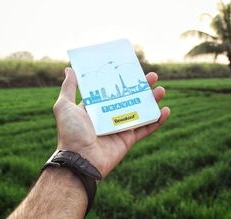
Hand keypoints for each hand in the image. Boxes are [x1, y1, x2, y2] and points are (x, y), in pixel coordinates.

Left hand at [53, 67, 169, 176]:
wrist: (80, 160)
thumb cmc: (71, 133)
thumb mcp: (64, 106)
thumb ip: (69, 88)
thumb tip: (69, 69)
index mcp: (94, 108)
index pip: (111, 91)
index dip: (122, 80)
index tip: (131, 69)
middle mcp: (108, 117)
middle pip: (129, 99)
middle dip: (141, 88)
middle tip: (152, 77)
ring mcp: (119, 128)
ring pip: (140, 111)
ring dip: (151, 101)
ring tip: (161, 90)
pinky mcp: (128, 140)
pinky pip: (146, 128)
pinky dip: (157, 121)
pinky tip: (165, 110)